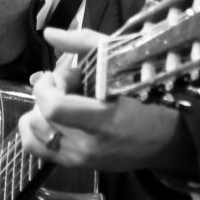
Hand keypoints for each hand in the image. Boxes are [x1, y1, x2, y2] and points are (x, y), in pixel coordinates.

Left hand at [17, 27, 194, 174]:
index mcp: (103, 121)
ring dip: (40, 110)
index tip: (59, 75)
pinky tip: (48, 117)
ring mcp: (79, 159)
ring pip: (33, 131)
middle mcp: (87, 146)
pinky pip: (35, 149)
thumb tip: (48, 33)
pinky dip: (35, 129)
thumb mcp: (121, 61)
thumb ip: (83, 44)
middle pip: (40, 116)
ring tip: (62, 101)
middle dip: (46, 94)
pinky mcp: (74, 166)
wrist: (166, 139)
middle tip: (67, 85)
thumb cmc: (147, 96)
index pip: (54, 107)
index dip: (47, 86)